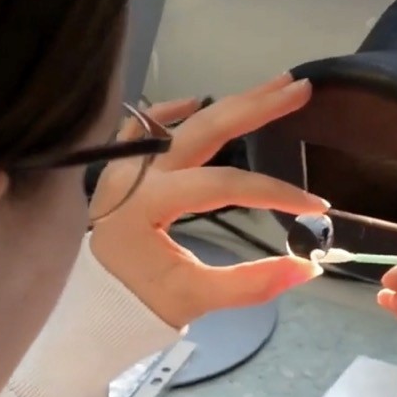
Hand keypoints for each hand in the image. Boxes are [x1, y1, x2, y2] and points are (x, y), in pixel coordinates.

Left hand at [89, 75, 328, 328]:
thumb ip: (251, 284)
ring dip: (226, 104)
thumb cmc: (135, 306)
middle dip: (256, 108)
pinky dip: (168, 113)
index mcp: (148, 205)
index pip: (224, 185)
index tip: (314, 205)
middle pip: (204, 130)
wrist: (82, 309)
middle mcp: (135, 176)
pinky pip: (141, 130)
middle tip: (300, 90)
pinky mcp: (118, 172)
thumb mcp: (194, 300)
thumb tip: (308, 268)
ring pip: (180, 123)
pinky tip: (195, 100)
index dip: (273, 191)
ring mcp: (123, 168)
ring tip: (271, 87)